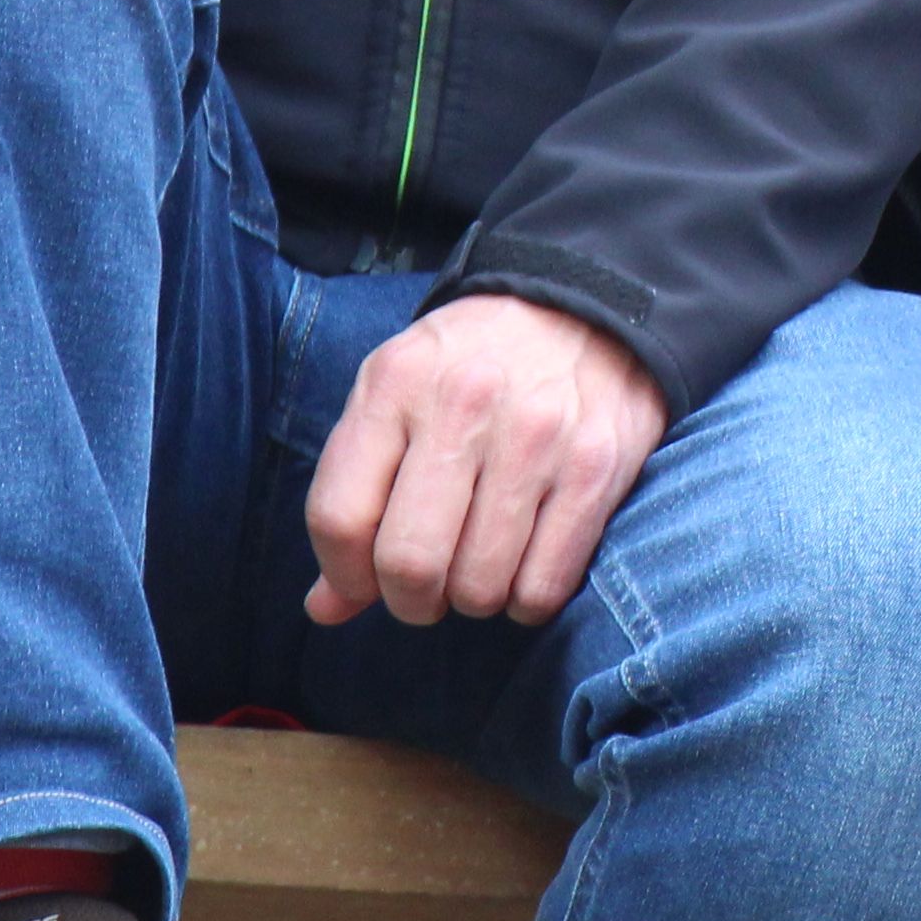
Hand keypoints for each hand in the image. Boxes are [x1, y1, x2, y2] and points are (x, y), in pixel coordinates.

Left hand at [303, 295, 667, 629]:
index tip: (364, 580)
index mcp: (397, 383)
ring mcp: (536, 437)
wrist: (584, 311)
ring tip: (479, 568)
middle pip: (410, 563)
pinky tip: (524, 566)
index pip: (339, 516)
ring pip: (480, 586)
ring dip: (472, 600)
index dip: (344, 575)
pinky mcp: (594, 469)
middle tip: (424, 591)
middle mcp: (464, 404)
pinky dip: (526, 600)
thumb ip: (353, 495)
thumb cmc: (470, 369)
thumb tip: (325, 609)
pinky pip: (543, 586)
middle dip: (410, 602)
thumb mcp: (395, 399)